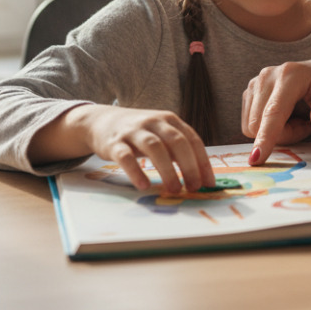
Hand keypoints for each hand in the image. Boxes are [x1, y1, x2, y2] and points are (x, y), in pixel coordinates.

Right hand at [36, 104, 214, 192]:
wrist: (102, 121)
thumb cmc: (139, 132)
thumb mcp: (161, 133)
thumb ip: (178, 149)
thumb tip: (199, 176)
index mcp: (169, 120)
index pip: (192, 139)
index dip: (202, 161)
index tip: (209, 183)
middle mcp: (154, 122)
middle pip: (177, 141)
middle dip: (189, 166)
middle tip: (194, 187)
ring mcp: (133, 131)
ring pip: (154, 147)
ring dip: (167, 170)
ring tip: (175, 190)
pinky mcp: (114, 143)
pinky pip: (126, 157)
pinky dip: (136, 171)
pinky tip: (143, 186)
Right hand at [242, 58, 310, 164]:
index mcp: (291, 74)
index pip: (274, 111)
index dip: (265, 136)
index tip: (257, 159)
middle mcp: (268, 75)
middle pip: (261, 124)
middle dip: (285, 134)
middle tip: (308, 125)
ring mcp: (256, 83)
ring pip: (254, 127)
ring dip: (278, 132)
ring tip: (299, 119)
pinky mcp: (250, 93)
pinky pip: (252, 125)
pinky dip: (270, 128)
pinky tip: (288, 117)